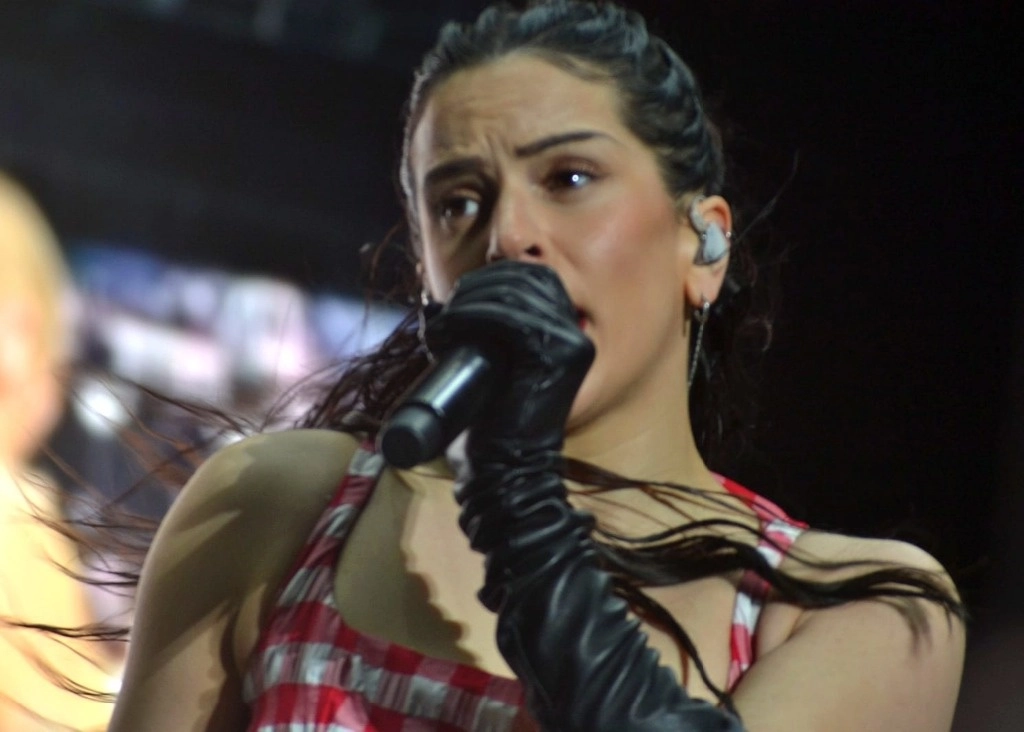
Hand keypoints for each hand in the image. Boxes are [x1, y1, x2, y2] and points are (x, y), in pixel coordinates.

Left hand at [426, 260, 593, 462]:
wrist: (508, 470)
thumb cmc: (497, 425)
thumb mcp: (501, 368)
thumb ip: (498, 335)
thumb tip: (462, 300)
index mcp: (567, 333)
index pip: (537, 278)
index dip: (495, 277)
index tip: (460, 298)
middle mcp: (576, 333)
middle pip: (526, 279)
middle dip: (478, 286)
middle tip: (445, 311)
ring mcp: (571, 342)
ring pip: (513, 294)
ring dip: (467, 301)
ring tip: (441, 324)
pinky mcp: (555, 354)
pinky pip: (507, 316)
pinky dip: (470, 315)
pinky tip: (447, 328)